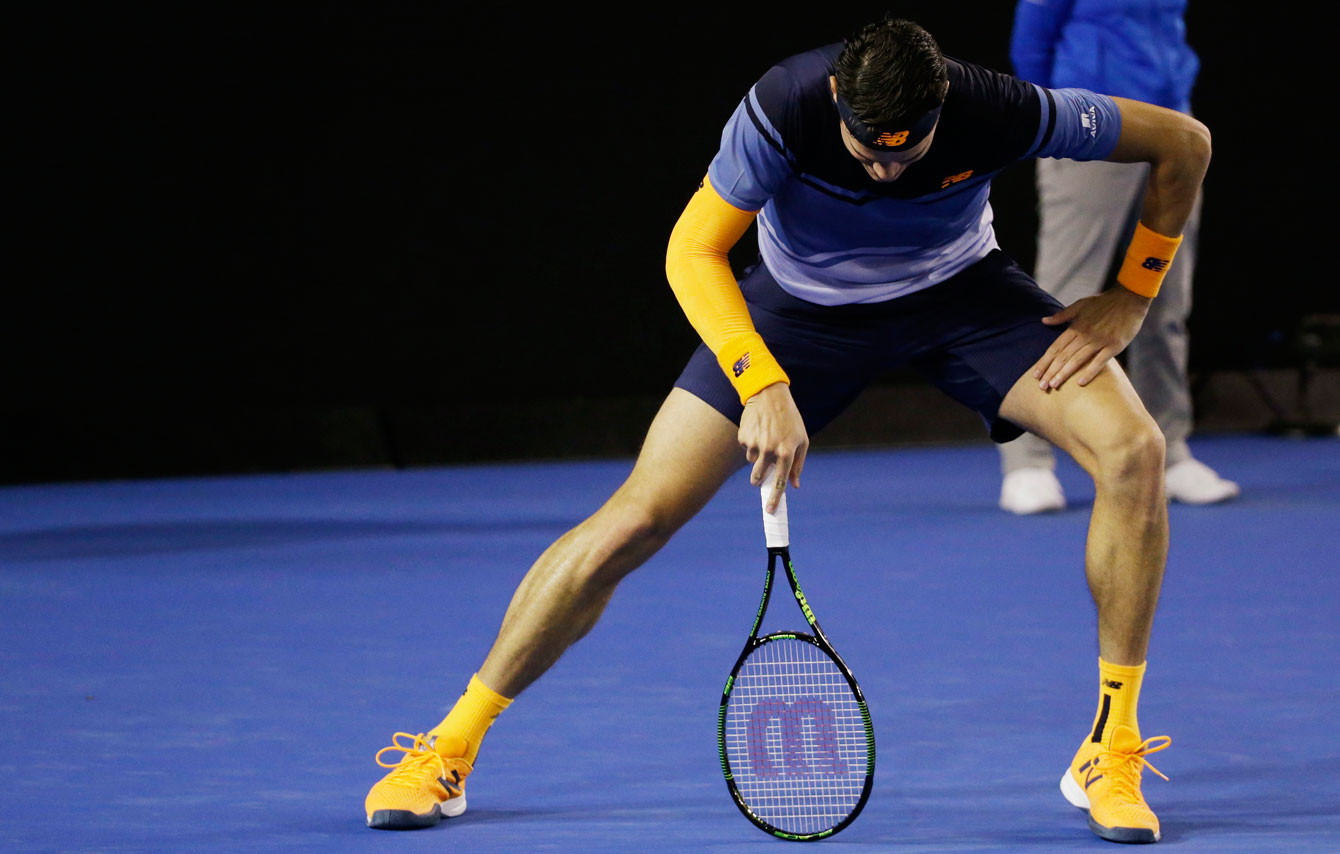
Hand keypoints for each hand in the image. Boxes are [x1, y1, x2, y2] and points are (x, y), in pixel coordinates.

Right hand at [739, 382, 808, 512]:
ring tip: (765, 438)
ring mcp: (754, 444)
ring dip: (757, 456)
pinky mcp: (743, 438)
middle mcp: (770, 450)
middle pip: (758, 478)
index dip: (775, 498)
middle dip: (759, 479)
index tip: (770, 511)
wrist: (769, 395)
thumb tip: (794, 485)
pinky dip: (751, 443)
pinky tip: (758, 430)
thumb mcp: (802, 440)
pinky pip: (746, 449)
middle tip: (762, 472)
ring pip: (752, 462)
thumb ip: (798, 464)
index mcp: (786, 452)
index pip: (779, 481)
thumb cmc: (790, 419)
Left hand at [1033, 287, 1150, 389]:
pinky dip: (1089, 372)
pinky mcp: (1114, 345)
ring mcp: (1100, 340)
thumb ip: (1062, 315)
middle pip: (1063, 356)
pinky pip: (1100, 361)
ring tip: (1053, 385)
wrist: (1130, 298)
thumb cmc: (1104, 302)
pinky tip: (1079, 383)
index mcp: (1075, 327)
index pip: (1055, 347)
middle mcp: (1085, 334)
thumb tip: (1044, 321)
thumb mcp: (1080, 305)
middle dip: (1051, 372)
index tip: (1035, 375)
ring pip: (1077, 360)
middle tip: (1041, 386)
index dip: (1045, 362)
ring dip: (1064, 374)